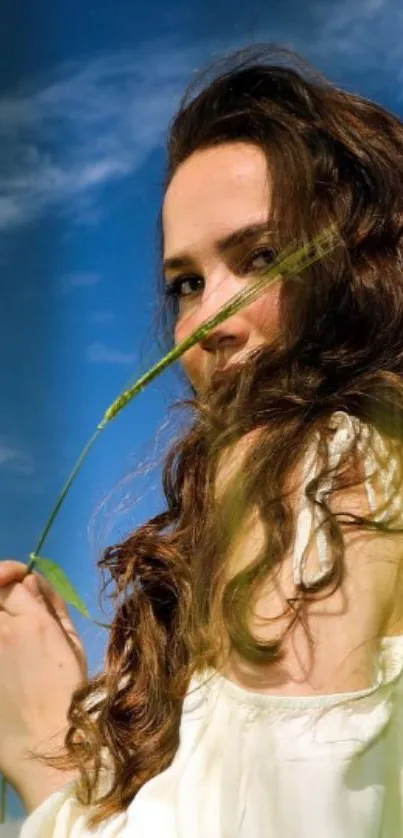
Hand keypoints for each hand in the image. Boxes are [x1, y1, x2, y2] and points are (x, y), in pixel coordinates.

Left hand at [0, 559, 87, 789]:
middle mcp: (3, 632)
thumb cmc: (68, 693)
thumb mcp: (71, 644)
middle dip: (2, 584)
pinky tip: (7, 642)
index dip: (17, 575)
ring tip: (9, 620)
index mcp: (34, 625)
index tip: (22, 578)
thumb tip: (30, 583)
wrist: (42, 739)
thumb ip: (52, 607)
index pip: (16, 583)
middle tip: (9, 586)